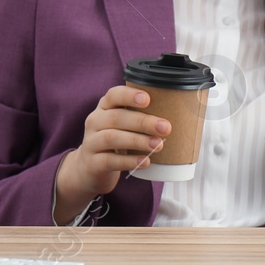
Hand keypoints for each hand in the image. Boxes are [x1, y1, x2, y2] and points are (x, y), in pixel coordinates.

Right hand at [53, 85, 170, 222]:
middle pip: (117, 117)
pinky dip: (129, 161)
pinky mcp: (92, 163)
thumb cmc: (113, 142)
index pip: (113, 95)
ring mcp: (91, 142)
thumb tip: (176, 116)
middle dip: (143, 122)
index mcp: (104, 108)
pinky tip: (145, 161)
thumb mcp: (121, 125)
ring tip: (158, 145)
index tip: (147, 99)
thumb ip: (139, 118)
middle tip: (165, 127)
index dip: (129, 95)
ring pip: (112, 138)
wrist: (89, 169)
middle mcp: (95, 122)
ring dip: (138, 140)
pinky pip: (110, 160)